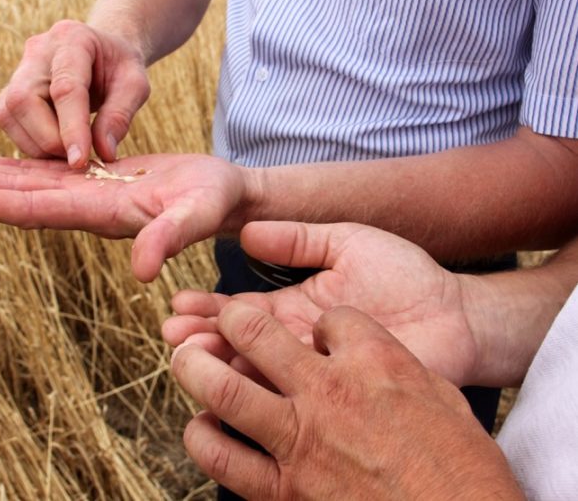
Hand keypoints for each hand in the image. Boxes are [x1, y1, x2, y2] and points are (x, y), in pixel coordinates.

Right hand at [0, 20, 149, 166]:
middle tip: (79, 158)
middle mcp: (37, 51)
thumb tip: (104, 153)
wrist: (103, 53)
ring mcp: (18, 69)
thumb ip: (120, 116)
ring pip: (9, 114)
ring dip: (38, 145)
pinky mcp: (10, 91)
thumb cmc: (120, 68)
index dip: (71, 128)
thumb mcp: (135, 86)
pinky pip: (9, 122)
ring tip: (71, 153)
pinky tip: (57, 148)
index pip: (65, 88)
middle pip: (24, 100)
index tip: (80, 160)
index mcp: (72, 39)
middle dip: (49, 139)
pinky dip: (31, 143)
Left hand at [0, 153, 250, 281]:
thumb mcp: (197, 216)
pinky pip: (51, 174)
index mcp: (104, 215)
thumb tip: (142, 271)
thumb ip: (170, 239)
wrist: (225, 196)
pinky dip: (19, 169)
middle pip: (22, 200)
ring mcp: (92, 195)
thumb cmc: (217, 203)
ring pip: (31, 186)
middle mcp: (88, 208)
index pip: (38, 210)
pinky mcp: (101, 180)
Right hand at [164, 221, 477, 385]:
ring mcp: (316, 374)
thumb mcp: (347, 241)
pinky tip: (231, 389)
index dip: (208, 308)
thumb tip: (247, 232)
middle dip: (201, 339)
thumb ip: (299, 239)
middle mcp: (297, 345)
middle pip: (237, 345)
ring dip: (219, 365)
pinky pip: (292, 399)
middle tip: (172, 334)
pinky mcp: (339, 396)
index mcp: (294, 309)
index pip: (240, 311)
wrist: (459, 313)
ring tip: (188, 354)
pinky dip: (259, 393)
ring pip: (256, 374)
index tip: (178, 302)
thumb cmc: (407, 274)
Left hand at [171, 302, 522, 498]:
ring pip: (225, 390)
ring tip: (186, 357)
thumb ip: (393, 364)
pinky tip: (200, 427)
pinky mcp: (284, 494)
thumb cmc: (464, 470)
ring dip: (196, 367)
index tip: (317, 333)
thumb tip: (360, 348)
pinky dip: (203, 439)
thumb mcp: (444, 397)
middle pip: (257, 335)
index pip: (333, 320)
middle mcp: (328, 394)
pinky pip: (224, 460)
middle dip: (229, 318)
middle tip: (219, 317)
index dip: (324, 324)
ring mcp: (300, 444)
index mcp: (375, 364)